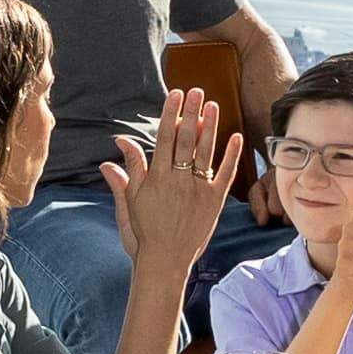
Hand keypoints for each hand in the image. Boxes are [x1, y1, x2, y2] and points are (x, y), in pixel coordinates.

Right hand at [109, 87, 240, 270]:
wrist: (164, 262)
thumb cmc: (143, 234)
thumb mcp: (129, 201)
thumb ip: (128, 171)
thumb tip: (117, 144)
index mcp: (157, 178)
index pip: (165, 138)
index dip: (171, 114)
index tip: (175, 95)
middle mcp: (179, 181)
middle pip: (187, 139)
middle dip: (192, 113)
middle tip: (197, 91)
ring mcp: (199, 191)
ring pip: (206, 152)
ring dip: (210, 127)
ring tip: (214, 105)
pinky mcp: (214, 202)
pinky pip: (225, 174)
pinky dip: (231, 155)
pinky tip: (236, 137)